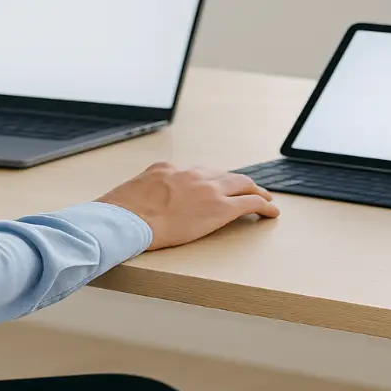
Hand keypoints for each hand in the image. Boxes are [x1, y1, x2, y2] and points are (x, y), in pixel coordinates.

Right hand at [97, 162, 279, 249]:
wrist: (125, 220)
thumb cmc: (119, 214)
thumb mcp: (126, 195)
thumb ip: (138, 196)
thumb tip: (132, 207)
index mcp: (165, 169)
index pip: (194, 172)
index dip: (207, 181)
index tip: (212, 187)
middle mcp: (189, 174)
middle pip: (222, 174)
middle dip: (237, 182)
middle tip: (247, 189)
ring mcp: (206, 189)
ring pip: (241, 183)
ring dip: (254, 190)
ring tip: (264, 199)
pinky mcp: (220, 208)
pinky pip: (249, 203)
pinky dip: (263, 206)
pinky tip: (271, 212)